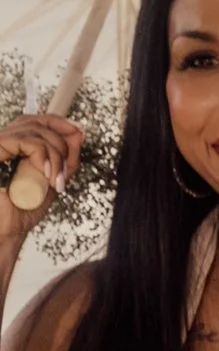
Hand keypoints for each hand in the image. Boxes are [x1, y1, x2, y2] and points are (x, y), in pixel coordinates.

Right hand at [0, 110, 82, 228]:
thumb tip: (78, 132)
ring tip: (55, 179)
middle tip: (67, 165)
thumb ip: (64, 157)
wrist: (6, 230)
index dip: (58, 122)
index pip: (35, 121)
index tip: (78, 131)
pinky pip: (27, 141)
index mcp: (13, 147)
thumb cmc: (22, 210)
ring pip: (34, 130)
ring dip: (55, 155)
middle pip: (35, 120)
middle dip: (60, 139)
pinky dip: (44, 156)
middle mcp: (3, 143)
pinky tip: (47, 174)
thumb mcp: (51, 179)